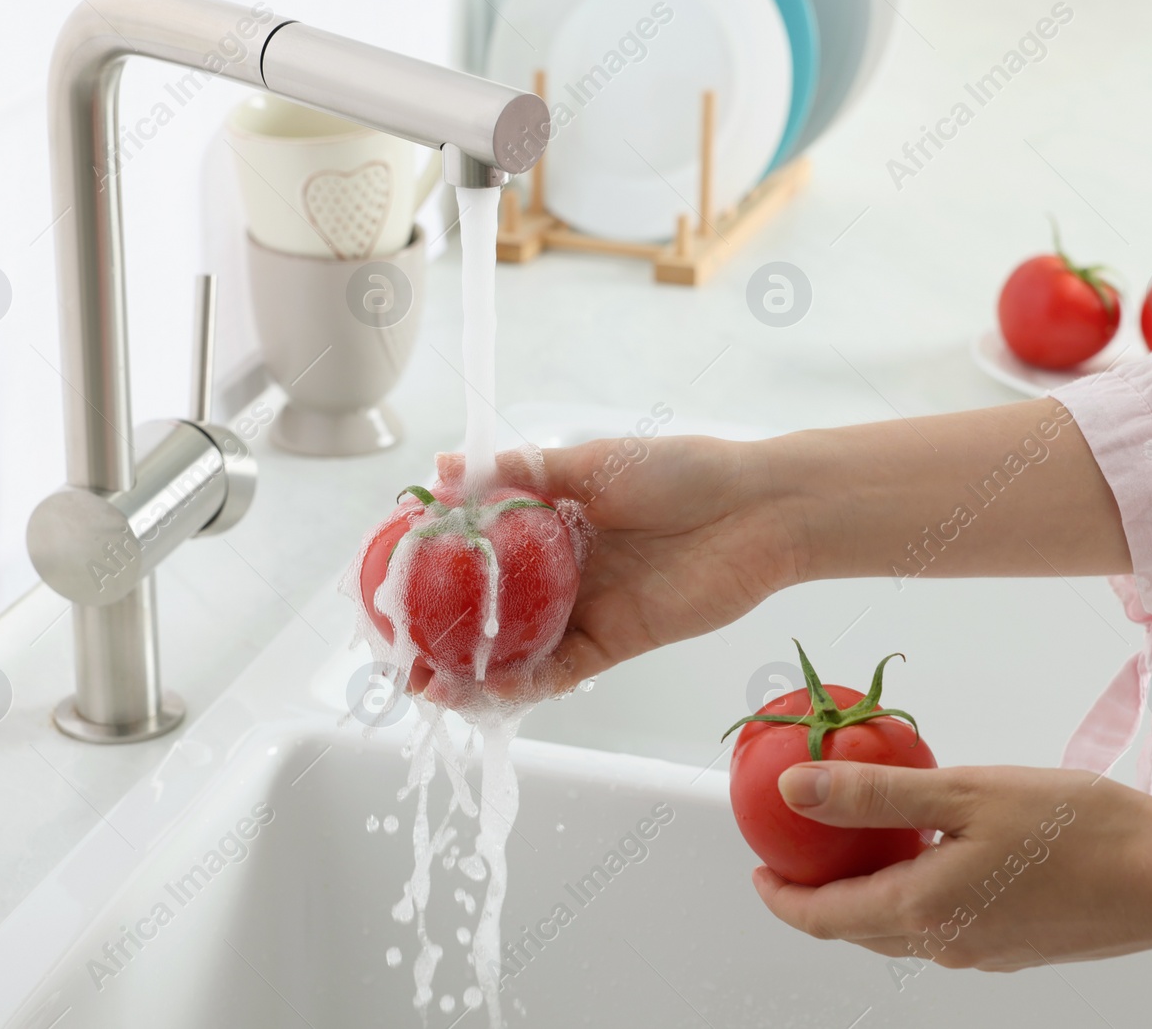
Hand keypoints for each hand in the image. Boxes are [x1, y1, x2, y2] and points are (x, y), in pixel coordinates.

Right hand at [435, 433, 803, 693]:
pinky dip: (524, 686)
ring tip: (429, 684)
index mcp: (550, 518)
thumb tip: (446, 468)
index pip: (477, 548)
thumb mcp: (592, 460)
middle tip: (399, 651)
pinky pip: (560, 671)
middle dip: (441, 632)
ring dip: (472, 670)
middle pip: (489, 607)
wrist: (759, 510)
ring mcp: (586, 608)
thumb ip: (521, 473)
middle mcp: (562, 568)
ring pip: (516, 648)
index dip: (435, 567)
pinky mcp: (615, 643)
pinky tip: (489, 691)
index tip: (392, 583)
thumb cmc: (683, 471)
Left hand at [752, 762, 1151, 970]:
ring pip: (899, 928)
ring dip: (867, 892)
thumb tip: (797, 791)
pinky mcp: (1014, 946)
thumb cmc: (1076, 828)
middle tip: (801, 850)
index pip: (822, 918)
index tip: (759, 865)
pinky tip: (931, 850)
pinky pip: (942, 923)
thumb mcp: (961, 792)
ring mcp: (982, 951)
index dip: (780, 895)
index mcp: (921, 911)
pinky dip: (914, 892)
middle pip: (856, 928)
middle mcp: (945, 944)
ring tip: (860, 843)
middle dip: (818, 894)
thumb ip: (872, 795)